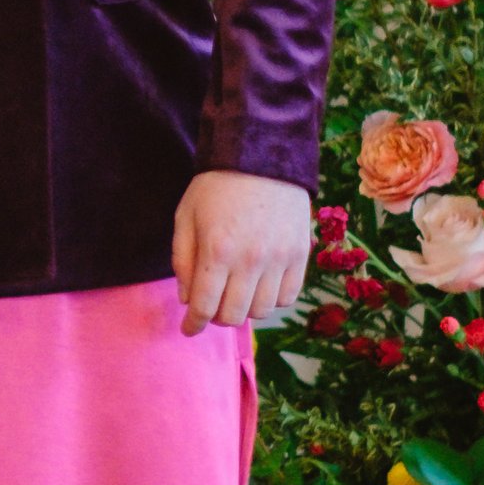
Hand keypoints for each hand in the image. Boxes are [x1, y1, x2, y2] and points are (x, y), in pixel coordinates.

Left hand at [172, 169, 312, 335]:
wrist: (262, 154)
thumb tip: (187, 299)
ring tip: (236, 294)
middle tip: (211, 306)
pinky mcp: (300, 254)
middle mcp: (251, 261)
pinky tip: (260, 287)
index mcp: (217, 251)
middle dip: (216, 317)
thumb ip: (182, 260)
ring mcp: (280, 259)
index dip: (193, 325)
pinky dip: (272, 300)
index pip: (204, 307)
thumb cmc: (216, 185)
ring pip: (262, 311)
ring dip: (245, 309)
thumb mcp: (185, 217)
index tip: (188, 330)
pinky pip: (288, 296)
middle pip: (233, 315)